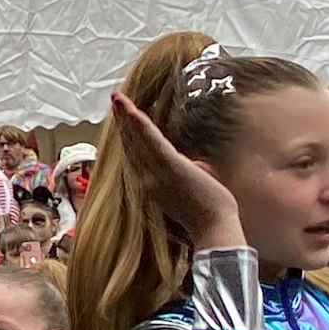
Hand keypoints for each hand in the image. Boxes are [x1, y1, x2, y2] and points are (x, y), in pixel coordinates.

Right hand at [109, 90, 242, 248]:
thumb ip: (190, 175)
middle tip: (115, 100)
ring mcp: (157, 174)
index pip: (136, 156)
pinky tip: (131, 111)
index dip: (128, 136)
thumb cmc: (207, 215)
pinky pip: (152, 142)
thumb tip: (198, 165)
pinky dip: (140, 125)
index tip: (122, 119)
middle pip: (131, 145)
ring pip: (137, 141)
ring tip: (117, 98)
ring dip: (126, 117)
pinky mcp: (170, 167)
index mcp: (153, 185)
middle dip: (121, 122)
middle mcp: (148, 179)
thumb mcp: (194, 191)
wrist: (214, 231)